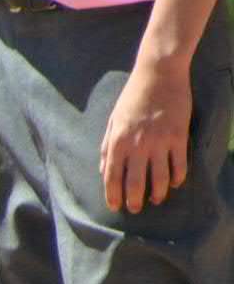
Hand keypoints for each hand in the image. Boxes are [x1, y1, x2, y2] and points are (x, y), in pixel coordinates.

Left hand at [102, 60, 191, 212]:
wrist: (158, 74)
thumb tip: (104, 171)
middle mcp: (137, 145)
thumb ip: (107, 147)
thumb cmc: (132, 97)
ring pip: (159, 178)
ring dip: (158, 193)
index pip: (112, 178)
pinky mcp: (178, 136)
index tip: (115, 207)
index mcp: (117, 142)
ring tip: (156, 200)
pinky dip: (177, 177)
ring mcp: (159, 141)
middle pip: (135, 183)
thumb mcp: (113, 121)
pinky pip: (178, 164)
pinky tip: (175, 184)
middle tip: (135, 209)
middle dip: (134, 200)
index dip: (113, 196)